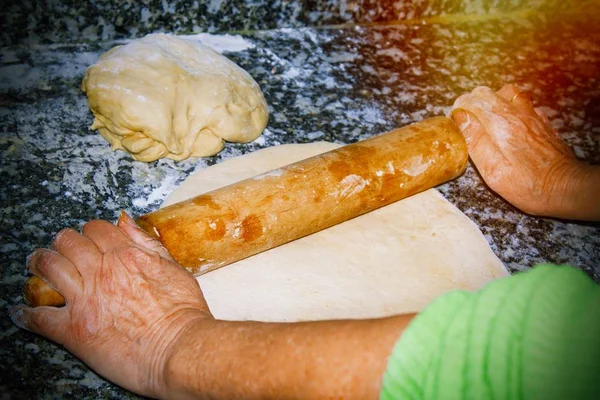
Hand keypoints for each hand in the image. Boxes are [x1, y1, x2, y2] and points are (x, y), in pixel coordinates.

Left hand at [10, 212, 212, 397]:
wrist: (179, 349)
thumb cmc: (184, 313)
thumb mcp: (174, 268)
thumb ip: (148, 243)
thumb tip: (126, 221)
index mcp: (126, 255)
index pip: (96, 229)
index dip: (90, 230)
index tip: (89, 237)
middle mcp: (101, 272)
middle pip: (68, 242)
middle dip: (62, 241)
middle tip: (60, 247)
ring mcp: (85, 300)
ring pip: (49, 268)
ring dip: (40, 262)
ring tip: (36, 264)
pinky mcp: (73, 330)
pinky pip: (39, 317)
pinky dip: (26, 314)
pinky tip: (21, 313)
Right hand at [451, 84, 588, 217]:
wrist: (565, 188)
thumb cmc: (527, 185)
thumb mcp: (493, 170)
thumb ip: (476, 141)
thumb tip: (460, 117)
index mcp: (501, 124)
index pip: (473, 101)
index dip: (460, 109)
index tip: (454, 121)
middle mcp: (517, 114)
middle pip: (490, 93)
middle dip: (473, 102)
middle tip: (467, 120)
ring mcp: (532, 117)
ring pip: (509, 93)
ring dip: (494, 100)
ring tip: (487, 117)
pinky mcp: (543, 124)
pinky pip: (525, 104)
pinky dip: (512, 107)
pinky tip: (510, 123)